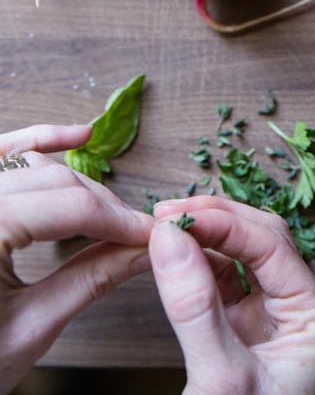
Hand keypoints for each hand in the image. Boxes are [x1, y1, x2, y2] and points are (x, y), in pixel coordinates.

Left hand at [0, 123, 153, 394]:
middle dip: (103, 206)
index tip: (150, 235)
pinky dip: (39, 142)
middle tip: (136, 232)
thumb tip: (144, 252)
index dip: (119, 220)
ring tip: (111, 209)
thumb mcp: (30, 327)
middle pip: (56, 182)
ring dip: (76, 180)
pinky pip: (4, 153)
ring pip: (33, 166)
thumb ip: (90, 280)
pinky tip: (78, 136)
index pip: (71, 207)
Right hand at [150, 196, 314, 394]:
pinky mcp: (246, 330)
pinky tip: (174, 256)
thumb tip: (168, 237)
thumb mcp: (220, 379)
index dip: (225, 223)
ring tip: (165, 228)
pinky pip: (225, 280)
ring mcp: (274, 320)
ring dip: (204, 237)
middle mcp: (301, 313)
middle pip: (262, 240)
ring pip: (242, 255)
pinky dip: (198, 263)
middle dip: (215, 220)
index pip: (273, 247)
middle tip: (167, 213)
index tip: (177, 216)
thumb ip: (195, 306)